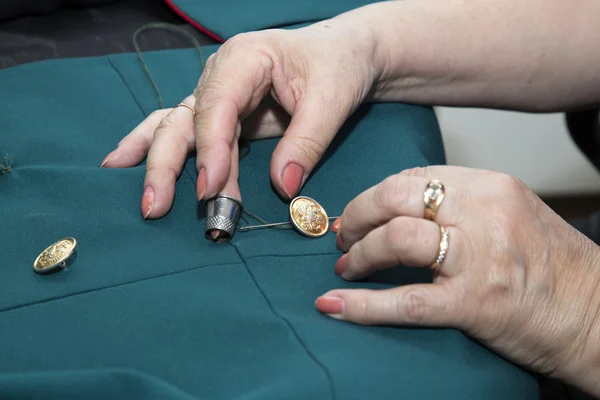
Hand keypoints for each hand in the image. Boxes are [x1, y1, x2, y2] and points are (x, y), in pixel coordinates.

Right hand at [100, 21, 377, 221]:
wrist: (343, 55)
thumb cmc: (338, 67)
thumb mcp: (331, 100)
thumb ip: (307, 143)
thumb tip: (283, 188)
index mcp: (245, 59)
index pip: (217, 106)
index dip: (210, 149)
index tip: (209, 190)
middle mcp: (221, 74)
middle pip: (185, 120)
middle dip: (168, 165)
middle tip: (156, 208)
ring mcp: (217, 95)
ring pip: (178, 128)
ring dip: (160, 166)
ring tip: (144, 201)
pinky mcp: (223, 115)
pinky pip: (185, 132)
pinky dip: (156, 149)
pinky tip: (125, 164)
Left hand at [318, 166, 599, 392]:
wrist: (596, 314)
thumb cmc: (551, 267)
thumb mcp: (510, 215)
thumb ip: (460, 205)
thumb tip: (398, 210)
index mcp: (491, 187)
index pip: (413, 177)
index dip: (374, 196)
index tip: (357, 212)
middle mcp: (485, 214)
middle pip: (396, 197)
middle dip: (356, 215)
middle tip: (342, 236)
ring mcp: (480, 258)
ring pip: (396, 239)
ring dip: (359, 254)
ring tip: (347, 267)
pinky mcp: (475, 304)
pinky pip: (405, 300)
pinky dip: (362, 305)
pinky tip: (334, 305)